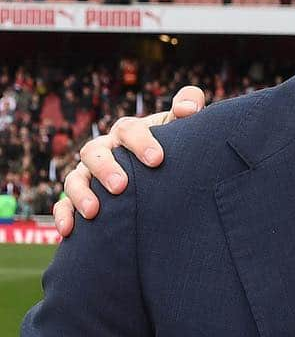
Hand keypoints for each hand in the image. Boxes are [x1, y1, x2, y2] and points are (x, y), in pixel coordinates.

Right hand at [53, 86, 205, 236]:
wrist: (162, 170)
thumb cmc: (173, 146)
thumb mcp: (181, 127)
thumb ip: (189, 107)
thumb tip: (188, 107)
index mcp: (129, 132)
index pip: (129, 130)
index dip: (141, 142)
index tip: (157, 160)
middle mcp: (105, 150)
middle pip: (94, 152)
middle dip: (106, 169)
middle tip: (120, 186)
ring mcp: (90, 173)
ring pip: (76, 177)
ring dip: (81, 193)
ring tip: (93, 212)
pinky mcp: (82, 196)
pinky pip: (64, 204)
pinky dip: (63, 214)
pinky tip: (68, 230)